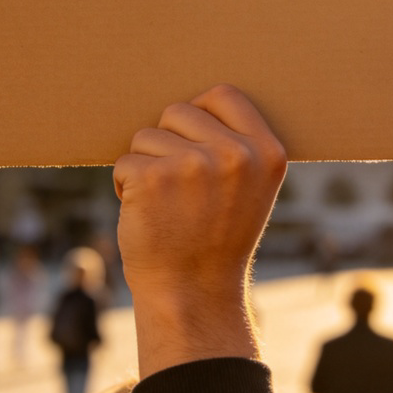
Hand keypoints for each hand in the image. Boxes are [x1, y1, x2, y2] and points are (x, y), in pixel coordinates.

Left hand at [114, 84, 286, 375]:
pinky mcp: (154, 177)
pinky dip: (125, 187)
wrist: (193, 297)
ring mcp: (193, 164)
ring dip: (144, 167)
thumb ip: (237, 148)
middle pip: (178, 111)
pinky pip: (125, 162)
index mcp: (267, 153)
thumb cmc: (215, 242)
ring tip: (165, 205)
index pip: (224, 95)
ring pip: (146, 136)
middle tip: (178, 189)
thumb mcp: (250, 191)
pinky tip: (146, 215)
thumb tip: (198, 102)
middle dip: (167, 143)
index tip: (192, 140)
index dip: (200, 112)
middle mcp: (235, 155)